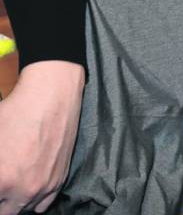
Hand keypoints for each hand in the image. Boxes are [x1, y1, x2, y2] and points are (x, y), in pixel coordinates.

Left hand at [0, 61, 83, 214]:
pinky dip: (32, 200)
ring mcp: (45, 186)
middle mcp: (25, 190)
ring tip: (8, 188)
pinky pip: (43, 204)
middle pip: (4, 211)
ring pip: (22, 209)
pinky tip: (26, 187)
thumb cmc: (15, 112)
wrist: (51, 97)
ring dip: (13, 202)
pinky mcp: (59, 179)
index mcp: (2, 181)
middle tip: (0, 182)